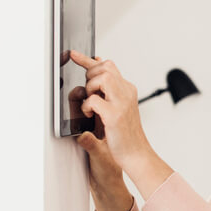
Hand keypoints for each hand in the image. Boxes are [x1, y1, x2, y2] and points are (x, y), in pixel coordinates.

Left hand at [68, 50, 173, 203]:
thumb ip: (106, 90)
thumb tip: (96, 71)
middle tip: (89, 93)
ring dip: (90, 89)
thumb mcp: (117, 108)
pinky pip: (93, 100)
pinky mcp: (114, 116)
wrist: (136, 155)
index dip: (87, 59)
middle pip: (104, 67)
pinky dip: (87, 106)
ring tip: (91, 104)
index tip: (73, 54)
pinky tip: (90, 114)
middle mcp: (127, 93)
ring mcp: (122, 103)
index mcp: (127, 90)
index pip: (108, 66)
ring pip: (101, 78)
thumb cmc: (125, 135)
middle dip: (89, 76)